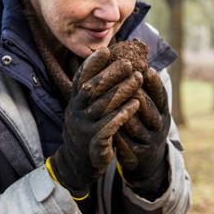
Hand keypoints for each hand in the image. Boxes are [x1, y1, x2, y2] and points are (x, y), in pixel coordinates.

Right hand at [50, 48, 141, 198]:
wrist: (77, 164)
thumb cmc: (88, 129)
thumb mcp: (85, 109)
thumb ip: (94, 91)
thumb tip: (108, 64)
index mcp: (75, 101)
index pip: (81, 78)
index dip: (92, 64)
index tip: (106, 50)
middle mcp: (76, 112)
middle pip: (92, 88)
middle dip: (110, 74)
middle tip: (129, 64)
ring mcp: (84, 127)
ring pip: (102, 105)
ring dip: (121, 90)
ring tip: (138, 78)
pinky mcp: (94, 142)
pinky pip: (108, 126)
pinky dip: (122, 113)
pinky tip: (135, 103)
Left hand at [114, 67, 170, 196]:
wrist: (148, 161)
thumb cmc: (144, 125)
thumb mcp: (151, 110)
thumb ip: (144, 91)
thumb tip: (138, 61)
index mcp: (163, 112)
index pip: (161, 96)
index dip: (155, 83)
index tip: (147, 68)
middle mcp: (159, 126)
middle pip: (149, 108)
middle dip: (137, 93)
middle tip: (126, 79)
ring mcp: (149, 141)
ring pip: (136, 125)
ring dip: (123, 112)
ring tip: (111, 99)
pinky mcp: (138, 155)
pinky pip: (125, 143)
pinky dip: (115, 132)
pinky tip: (104, 123)